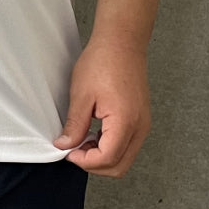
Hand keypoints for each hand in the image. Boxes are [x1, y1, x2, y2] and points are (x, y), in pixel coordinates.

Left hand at [52, 36, 150, 176]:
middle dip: (94, 165)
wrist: (122, 42)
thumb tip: (65, 145)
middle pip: (119, 167)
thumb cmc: (103, 61)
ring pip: (125, 158)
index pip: (107, 159)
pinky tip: (95, 133)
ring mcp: (143, 124)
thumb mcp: (81, 95)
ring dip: (103, 157)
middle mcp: (140, 128)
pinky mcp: (141, 119)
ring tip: (83, 140)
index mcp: (125, 122)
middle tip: (74, 150)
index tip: (68, 151)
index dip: (84, 161)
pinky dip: (111, 147)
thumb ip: (75, 125)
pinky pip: (128, 144)